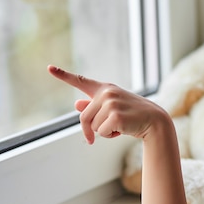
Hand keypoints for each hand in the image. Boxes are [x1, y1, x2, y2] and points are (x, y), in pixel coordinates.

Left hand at [47, 65, 165, 143]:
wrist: (154, 121)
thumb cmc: (132, 115)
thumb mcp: (112, 109)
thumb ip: (93, 106)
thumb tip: (77, 105)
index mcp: (104, 89)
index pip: (80, 80)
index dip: (63, 75)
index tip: (48, 68)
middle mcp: (106, 92)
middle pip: (84, 117)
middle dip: (91, 129)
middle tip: (108, 131)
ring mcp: (111, 103)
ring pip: (93, 126)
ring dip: (105, 132)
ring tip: (122, 124)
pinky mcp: (115, 115)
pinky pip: (102, 132)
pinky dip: (111, 136)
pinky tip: (124, 129)